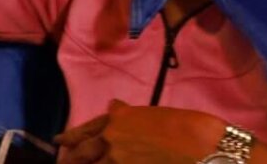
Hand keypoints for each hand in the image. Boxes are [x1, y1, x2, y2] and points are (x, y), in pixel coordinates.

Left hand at [59, 102, 232, 163]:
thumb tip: (114, 108)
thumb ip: (128, 115)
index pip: (87, 130)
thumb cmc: (187, 126)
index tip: (60, 141)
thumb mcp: (152, 114)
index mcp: (118, 120)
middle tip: (62, 162)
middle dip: (71, 159)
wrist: (206, 146)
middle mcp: (112, 139)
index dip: (72, 136)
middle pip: (83, 152)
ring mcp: (119, 160)